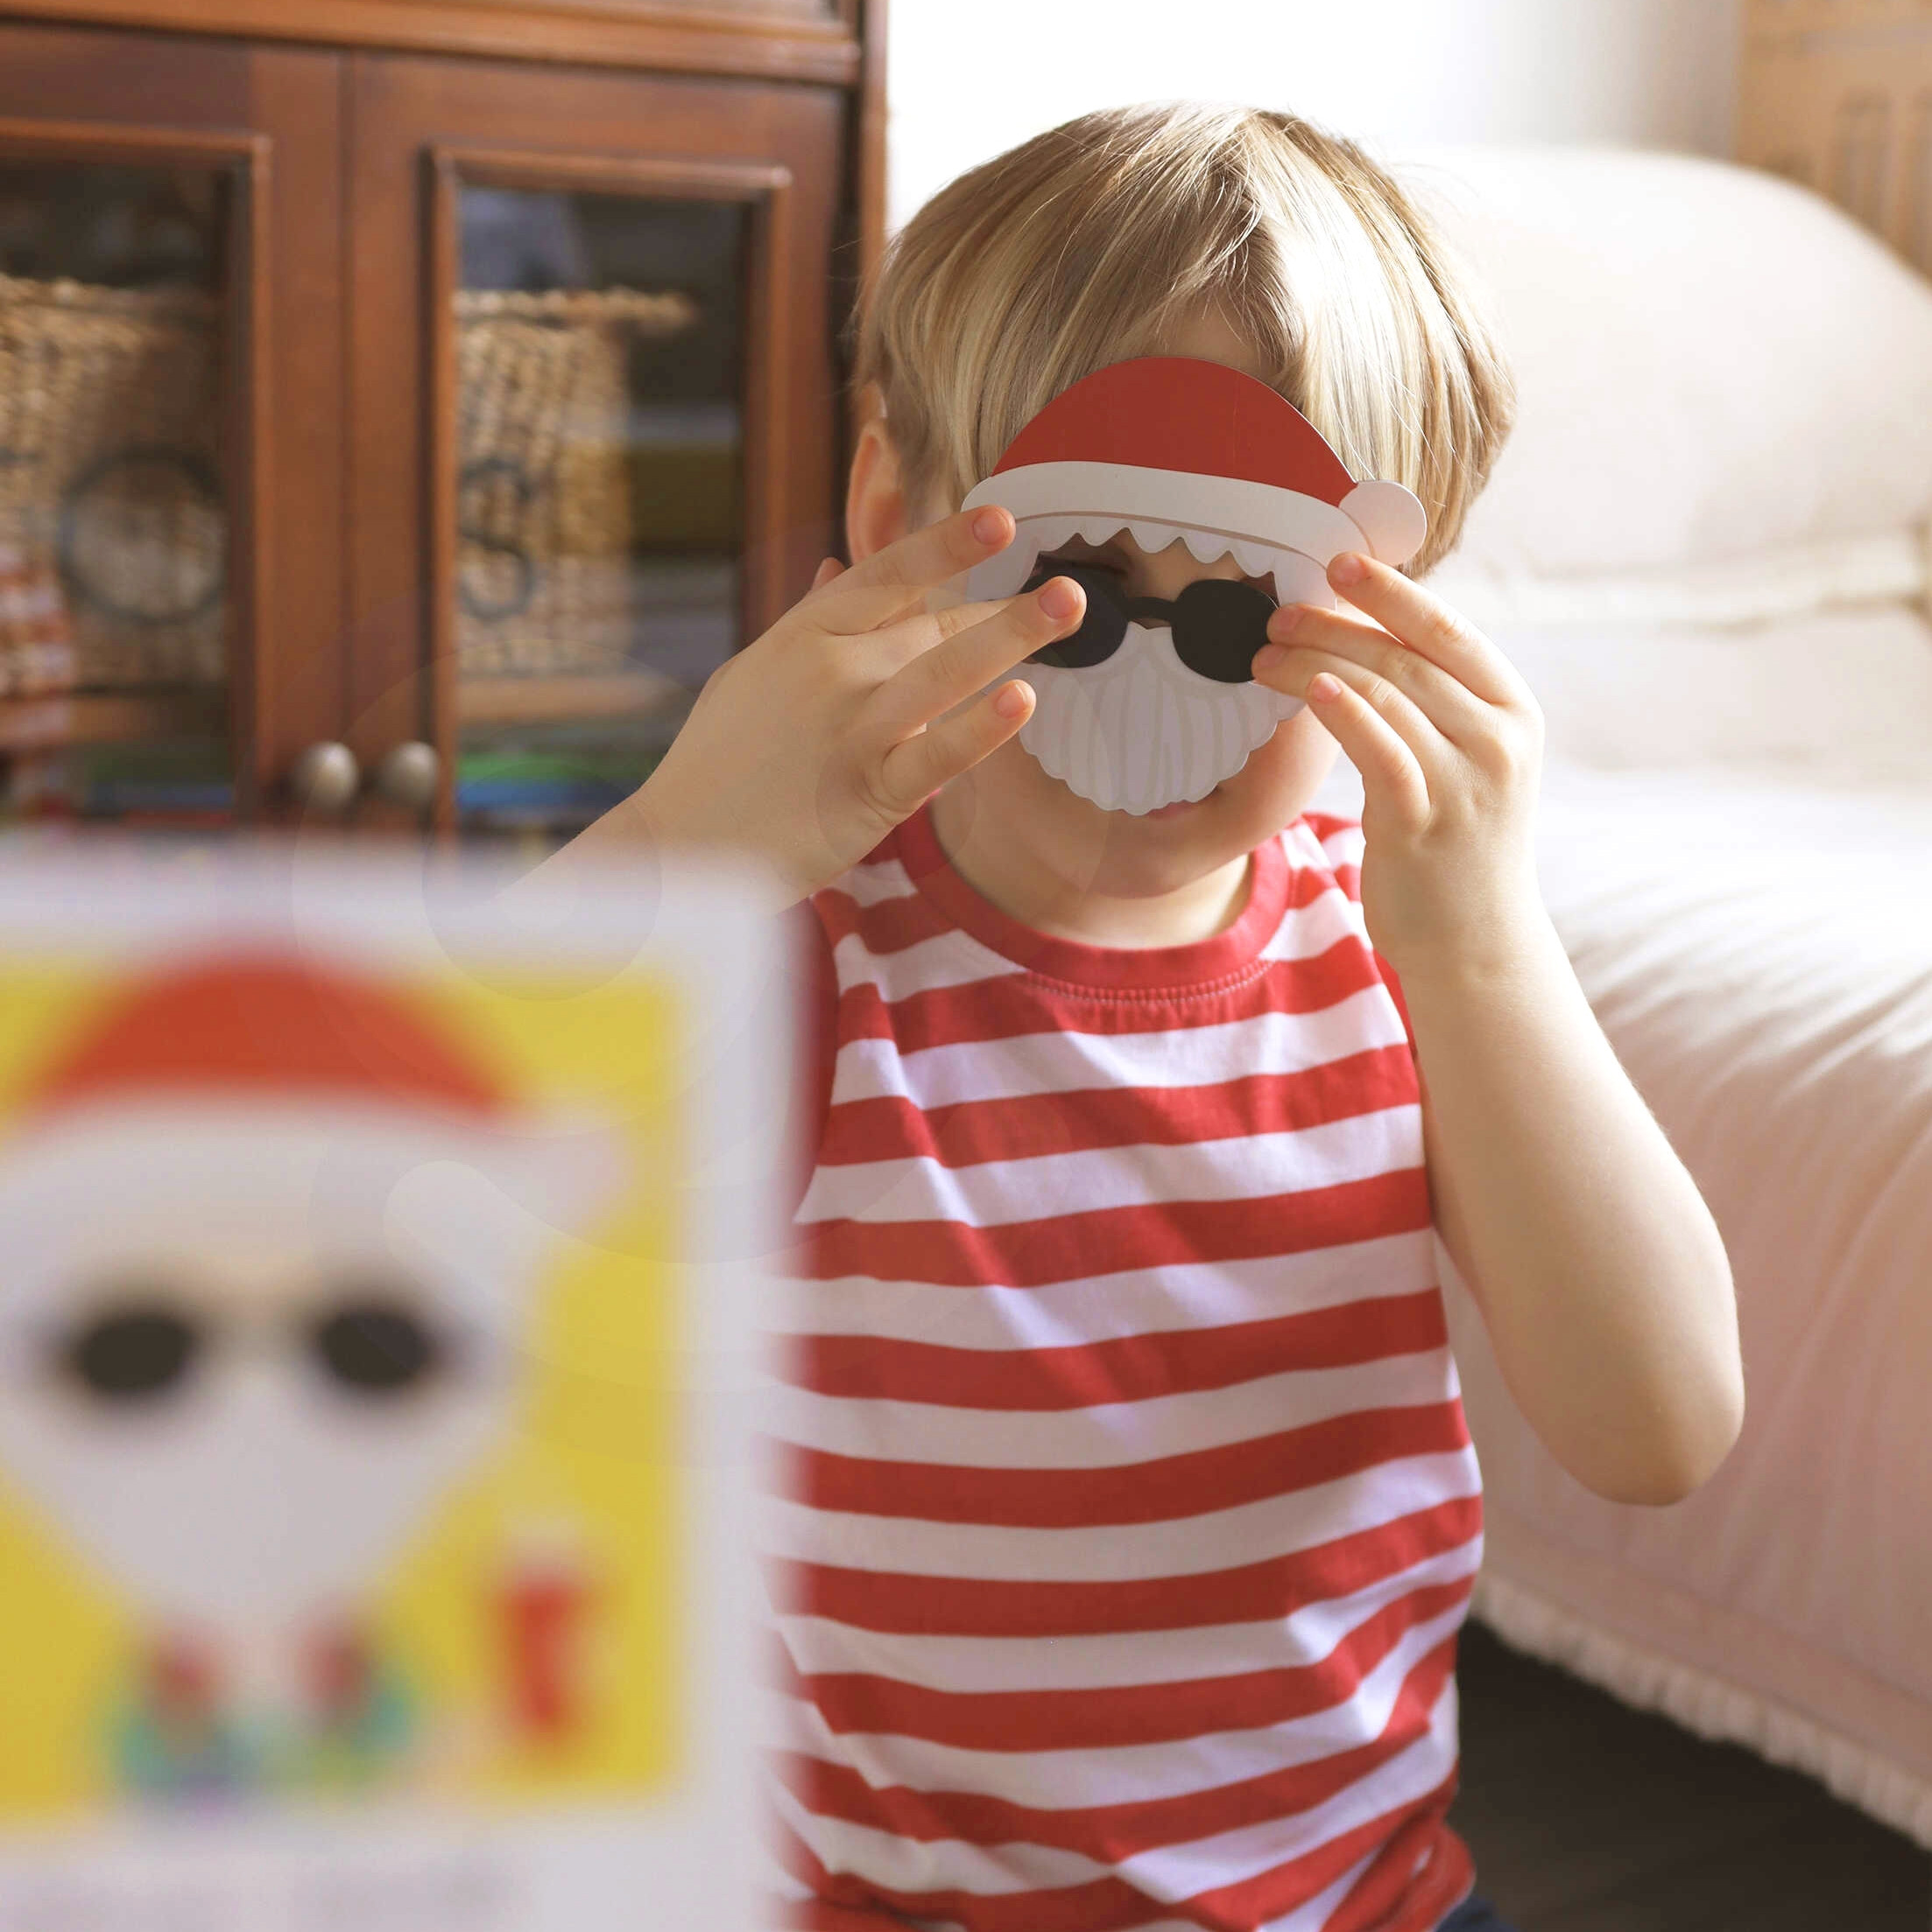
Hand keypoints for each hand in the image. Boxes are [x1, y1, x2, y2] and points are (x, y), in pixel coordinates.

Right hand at [628, 508, 1080, 906]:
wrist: (683, 843)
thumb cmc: (721, 758)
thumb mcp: (754, 672)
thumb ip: (807, 619)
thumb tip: (837, 564)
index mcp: (805, 633)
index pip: (887, 574)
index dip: (947, 544)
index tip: (1001, 518)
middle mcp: (832, 669)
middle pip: (934, 626)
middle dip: (1006, 608)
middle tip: (1075, 589)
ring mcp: (852, 729)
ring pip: (945, 673)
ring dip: (1012, 639)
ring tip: (1066, 609)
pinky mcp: (867, 793)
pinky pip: (936, 755)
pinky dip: (979, 729)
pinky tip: (1021, 702)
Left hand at [1250, 551, 1547, 974]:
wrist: (1477, 940)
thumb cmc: (1457, 844)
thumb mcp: (1469, 760)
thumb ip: (1438, 703)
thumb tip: (1367, 635)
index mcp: (1513, 709)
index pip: (1449, 630)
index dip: (1392, 591)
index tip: (1339, 562)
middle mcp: (1498, 738)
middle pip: (1407, 657)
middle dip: (1336, 626)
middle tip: (1278, 613)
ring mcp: (1466, 781)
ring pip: (1385, 694)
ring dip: (1316, 665)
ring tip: (1264, 655)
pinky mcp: (1424, 822)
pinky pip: (1379, 749)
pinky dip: (1341, 713)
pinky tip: (1304, 691)